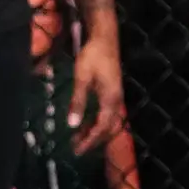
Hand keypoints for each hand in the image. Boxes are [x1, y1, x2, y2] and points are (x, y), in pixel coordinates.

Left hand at [68, 33, 125, 156]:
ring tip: (78, 138)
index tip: (77, 151)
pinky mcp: (112, 92)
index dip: (90, 141)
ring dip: (95, 132)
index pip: (102, 127)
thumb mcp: (82, 78)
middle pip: (109, 128)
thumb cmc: (93, 56)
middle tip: (77, 149)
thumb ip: (77, 101)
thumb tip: (72, 125)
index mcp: (110, 99)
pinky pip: (107, 114)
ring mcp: (116, 96)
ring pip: (109, 122)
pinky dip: (97, 122)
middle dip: (94, 140)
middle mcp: (116, 100)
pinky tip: (85, 123)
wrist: (105, 37)